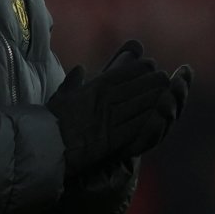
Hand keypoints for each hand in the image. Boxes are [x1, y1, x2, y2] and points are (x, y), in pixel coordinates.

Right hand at [46, 40, 175, 177]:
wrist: (47, 147)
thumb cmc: (52, 121)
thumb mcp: (61, 95)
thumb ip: (73, 81)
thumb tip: (80, 70)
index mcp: (96, 87)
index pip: (128, 71)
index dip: (144, 68)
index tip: (151, 66)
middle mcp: (108, 100)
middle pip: (142, 85)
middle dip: (156, 81)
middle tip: (163, 79)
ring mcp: (113, 120)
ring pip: (145, 103)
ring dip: (158, 97)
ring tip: (167, 93)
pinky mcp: (116, 139)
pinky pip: (141, 125)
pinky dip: (152, 118)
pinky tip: (160, 115)